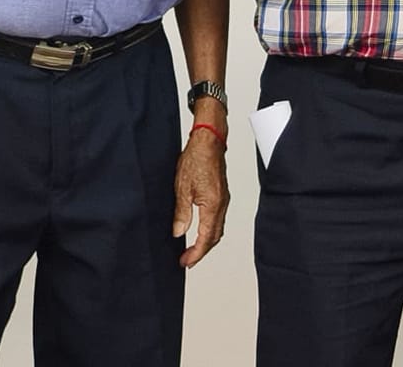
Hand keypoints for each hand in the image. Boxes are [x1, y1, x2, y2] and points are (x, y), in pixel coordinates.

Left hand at [173, 123, 228, 266]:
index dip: (196, 253)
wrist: (209, 142)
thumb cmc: (196, 160)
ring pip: (218, 229)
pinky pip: (218, 219)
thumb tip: (179, 233)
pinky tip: (200, 230)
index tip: (185, 262)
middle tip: (187, 260)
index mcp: (212, 205)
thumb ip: (182, 213)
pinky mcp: (221, 195)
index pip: (206, 238)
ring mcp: (223, 200)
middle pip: (215, 237)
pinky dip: (210, 230)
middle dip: (202, 252)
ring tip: (191, 249)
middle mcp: (221, 205)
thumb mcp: (182, 188)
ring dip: (206, 242)